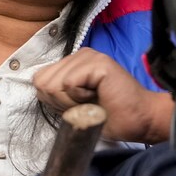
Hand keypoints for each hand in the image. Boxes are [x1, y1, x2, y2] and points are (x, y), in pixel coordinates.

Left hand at [34, 48, 172, 143]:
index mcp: (73, 63)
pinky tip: (98, 97)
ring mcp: (90, 56)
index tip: (77, 106)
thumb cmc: (109, 116)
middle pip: (42, 82)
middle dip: (60, 101)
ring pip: (54, 84)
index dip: (53, 100)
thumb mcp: (73, 105)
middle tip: (86, 105)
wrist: (138, 120)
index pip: (39, 79)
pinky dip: (79, 98)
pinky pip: (68, 84)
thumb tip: (37, 87)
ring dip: (71, 102)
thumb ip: (55, 94)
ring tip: (93, 101)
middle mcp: (80, 55)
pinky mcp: (98, 63)